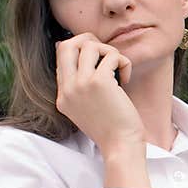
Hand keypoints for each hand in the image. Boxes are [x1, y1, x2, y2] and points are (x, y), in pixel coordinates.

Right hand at [54, 32, 141, 158]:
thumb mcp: (87, 110)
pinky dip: (124, 62)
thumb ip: (81, 90)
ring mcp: (81, 84)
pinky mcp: (99, 83)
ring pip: (90, 45)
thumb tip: (88, 61)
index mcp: (62, 95)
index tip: (99, 60)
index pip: (60, 56)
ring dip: (110, 52)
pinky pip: (112, 56)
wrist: (120, 146)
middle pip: (67, 44)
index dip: (81, 50)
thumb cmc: (112, 130)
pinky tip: (126, 79)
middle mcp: (67, 88)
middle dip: (89, 41)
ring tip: (119, 69)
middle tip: (107, 56)